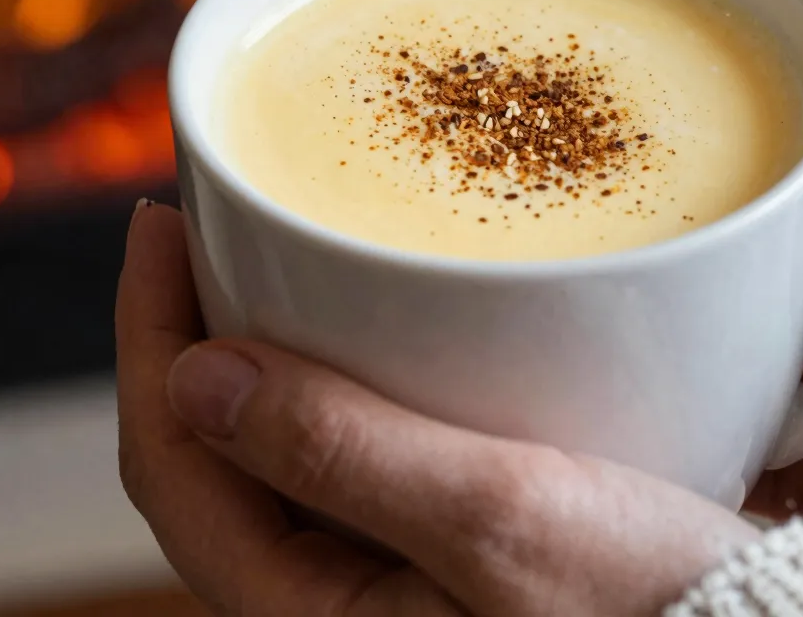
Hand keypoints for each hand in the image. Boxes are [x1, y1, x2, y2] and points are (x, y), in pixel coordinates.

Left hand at [116, 204, 759, 616]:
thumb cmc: (652, 609)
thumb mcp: (497, 519)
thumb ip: (341, 453)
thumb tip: (198, 376)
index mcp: (315, 614)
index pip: (175, 464)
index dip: (150, 338)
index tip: (163, 227)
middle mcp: (337, 598)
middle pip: (211, 450)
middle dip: (193, 331)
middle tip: (202, 224)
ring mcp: (388, 570)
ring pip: (278, 444)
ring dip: (263, 348)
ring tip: (265, 254)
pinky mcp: (443, 536)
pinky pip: (350, 447)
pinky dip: (340, 375)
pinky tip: (371, 322)